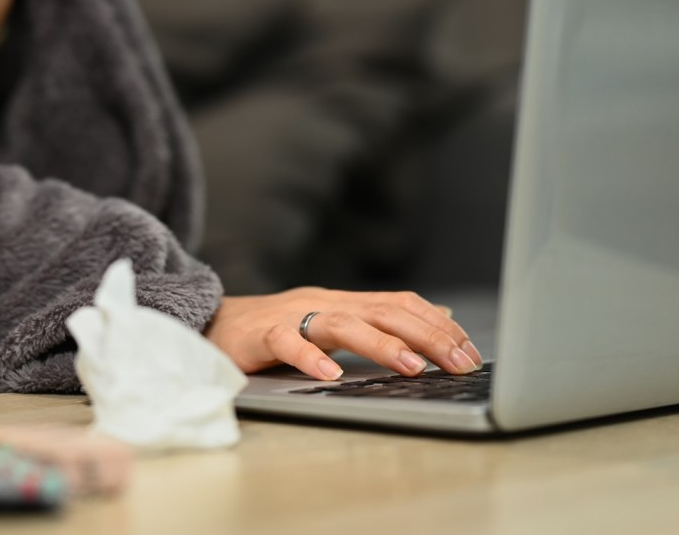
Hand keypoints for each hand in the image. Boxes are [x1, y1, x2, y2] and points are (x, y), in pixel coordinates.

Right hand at [205, 288, 483, 380]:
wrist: (208, 323)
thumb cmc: (271, 330)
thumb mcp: (329, 321)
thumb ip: (377, 321)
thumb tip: (438, 319)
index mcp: (342, 302)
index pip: (399, 304)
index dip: (437, 324)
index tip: (469, 350)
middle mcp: (322, 303)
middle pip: (382, 311)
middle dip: (426, 335)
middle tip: (458, 361)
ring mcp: (291, 316)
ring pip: (342, 324)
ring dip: (380, 345)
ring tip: (410, 367)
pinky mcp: (259, 335)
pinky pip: (286, 343)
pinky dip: (309, 358)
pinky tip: (329, 376)